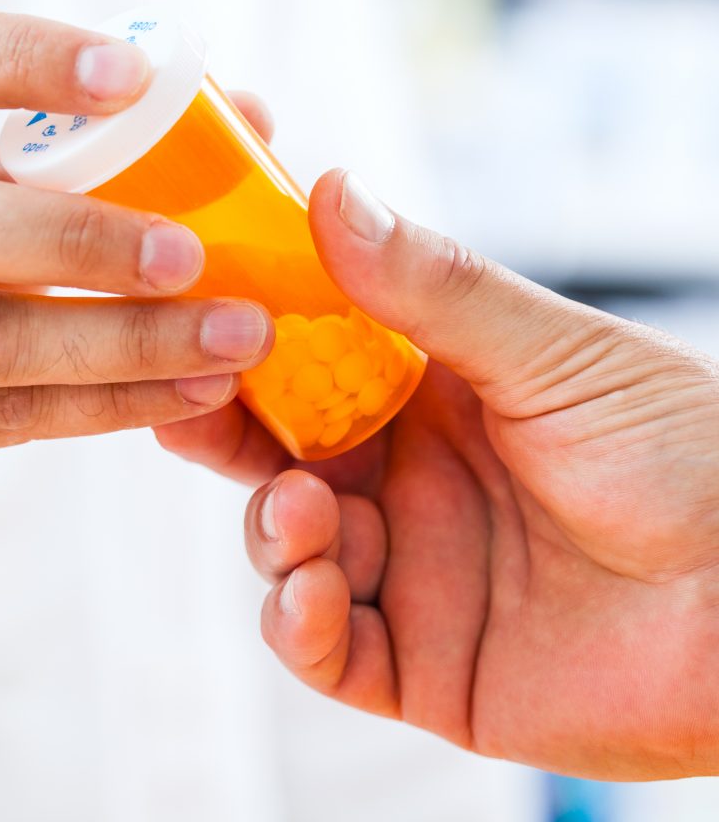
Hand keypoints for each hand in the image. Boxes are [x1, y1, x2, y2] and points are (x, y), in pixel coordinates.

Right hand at [0, 6, 273, 515]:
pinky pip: (0, 415)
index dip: (23, 58)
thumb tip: (248, 119)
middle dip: (82, 240)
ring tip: (232, 341)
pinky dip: (106, 405)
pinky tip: (191, 393)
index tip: (134, 76)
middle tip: (193, 255)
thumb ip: (77, 145)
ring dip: (121, 342)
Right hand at [156, 168, 718, 779]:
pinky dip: (300, 624)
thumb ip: (438, 288)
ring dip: (271, 531)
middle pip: (278, 456)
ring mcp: (411, 573)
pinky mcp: (423, 665)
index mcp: (432, 397)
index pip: (310, 365)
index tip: (198, 323)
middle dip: (226, 437)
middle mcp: (409, 481)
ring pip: (289, 551)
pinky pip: (330, 650)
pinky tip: (310, 595)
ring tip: (299, 513)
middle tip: (190, 416)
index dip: (249, 347)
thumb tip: (334, 192)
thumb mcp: (554, 355)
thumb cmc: (686, 453)